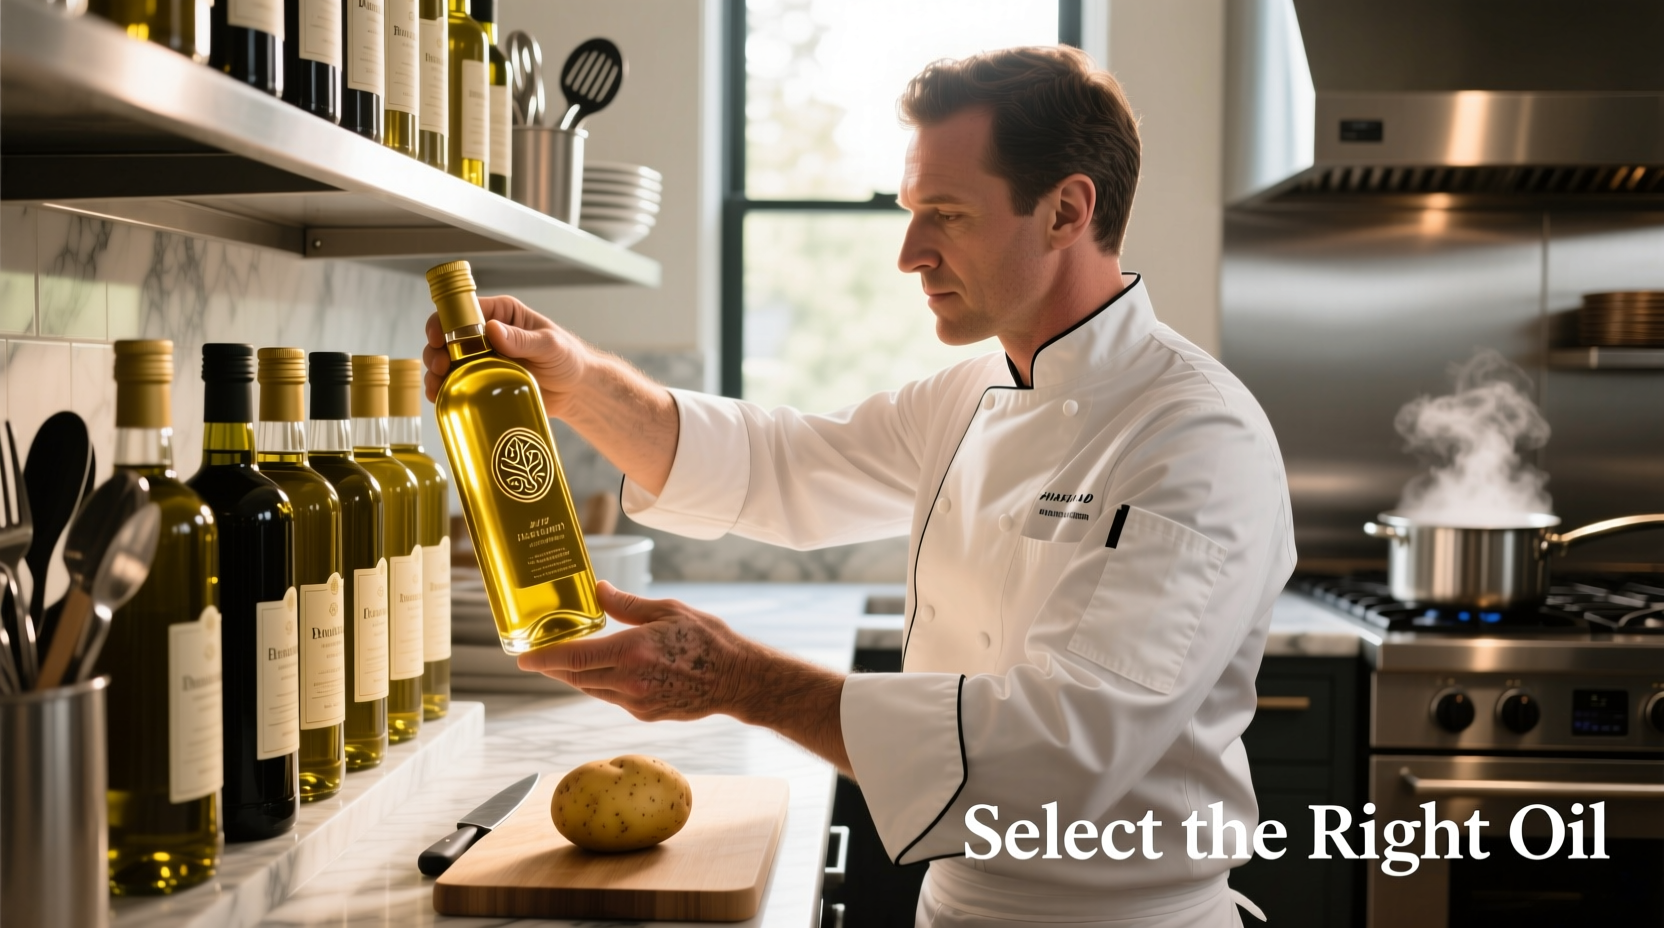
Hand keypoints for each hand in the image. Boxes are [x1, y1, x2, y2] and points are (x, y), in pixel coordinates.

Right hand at [422, 295, 590, 415]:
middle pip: (447, 338)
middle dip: (435, 352)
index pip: (463, 311)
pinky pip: (458, 384)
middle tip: (439, 368)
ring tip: (437, 387)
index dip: (443, 322)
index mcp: (501, 315)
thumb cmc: (569, 359)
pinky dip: (445, 391)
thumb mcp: (550, 345)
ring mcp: (483, 360)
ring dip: (436, 374)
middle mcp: (487, 335)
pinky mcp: (484, 383)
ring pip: (447, 363)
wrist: (577, 390)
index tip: (437, 338)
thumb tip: (493, 329)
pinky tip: (442, 399)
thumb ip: (523, 339)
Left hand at [517, 582, 749, 720]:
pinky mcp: (645, 714)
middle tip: (538, 657)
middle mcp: (630, 680)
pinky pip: (612, 698)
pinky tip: (605, 672)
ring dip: (576, 677)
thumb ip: (626, 604)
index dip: (543, 659)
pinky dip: (601, 685)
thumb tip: (598, 590)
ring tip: (566, 662)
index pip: (574, 657)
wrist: (736, 679)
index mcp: (632, 650)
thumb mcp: (668, 610)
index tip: (521, 658)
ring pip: (592, 690)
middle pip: (576, 677)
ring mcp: (637, 701)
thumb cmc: (707, 639)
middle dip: (553, 668)